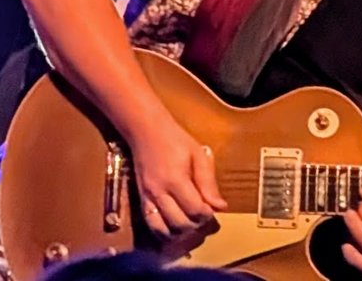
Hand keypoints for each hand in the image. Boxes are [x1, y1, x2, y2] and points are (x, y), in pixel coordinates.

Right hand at [129, 116, 227, 244]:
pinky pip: (151, 224)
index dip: (208, 214)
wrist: (145, 129)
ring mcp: (148, 197)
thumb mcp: (198, 154)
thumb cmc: (174, 139)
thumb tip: (220, 206)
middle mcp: (159, 192)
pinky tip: (174, 225)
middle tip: (202, 214)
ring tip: (189, 221)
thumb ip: (208, 182)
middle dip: (196, 224)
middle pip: (181, 224)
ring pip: (164, 230)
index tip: (212, 207)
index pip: (196, 210)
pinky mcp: (141, 199)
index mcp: (175, 179)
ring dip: (180, 231)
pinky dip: (164, 231)